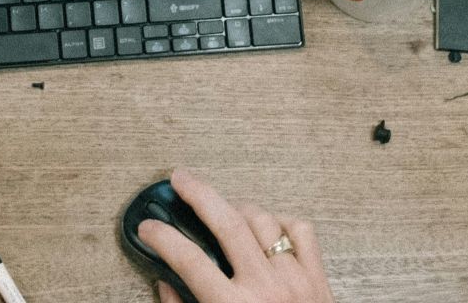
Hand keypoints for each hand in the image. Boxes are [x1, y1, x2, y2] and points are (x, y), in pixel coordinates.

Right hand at [137, 169, 334, 302]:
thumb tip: (165, 286)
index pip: (187, 259)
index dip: (162, 237)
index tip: (149, 227)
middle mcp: (264, 289)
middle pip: (226, 222)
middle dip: (199, 193)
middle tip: (180, 179)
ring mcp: (294, 280)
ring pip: (263, 220)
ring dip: (239, 209)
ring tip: (224, 209)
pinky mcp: (319, 278)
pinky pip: (301, 231)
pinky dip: (282, 223)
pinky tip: (268, 227)